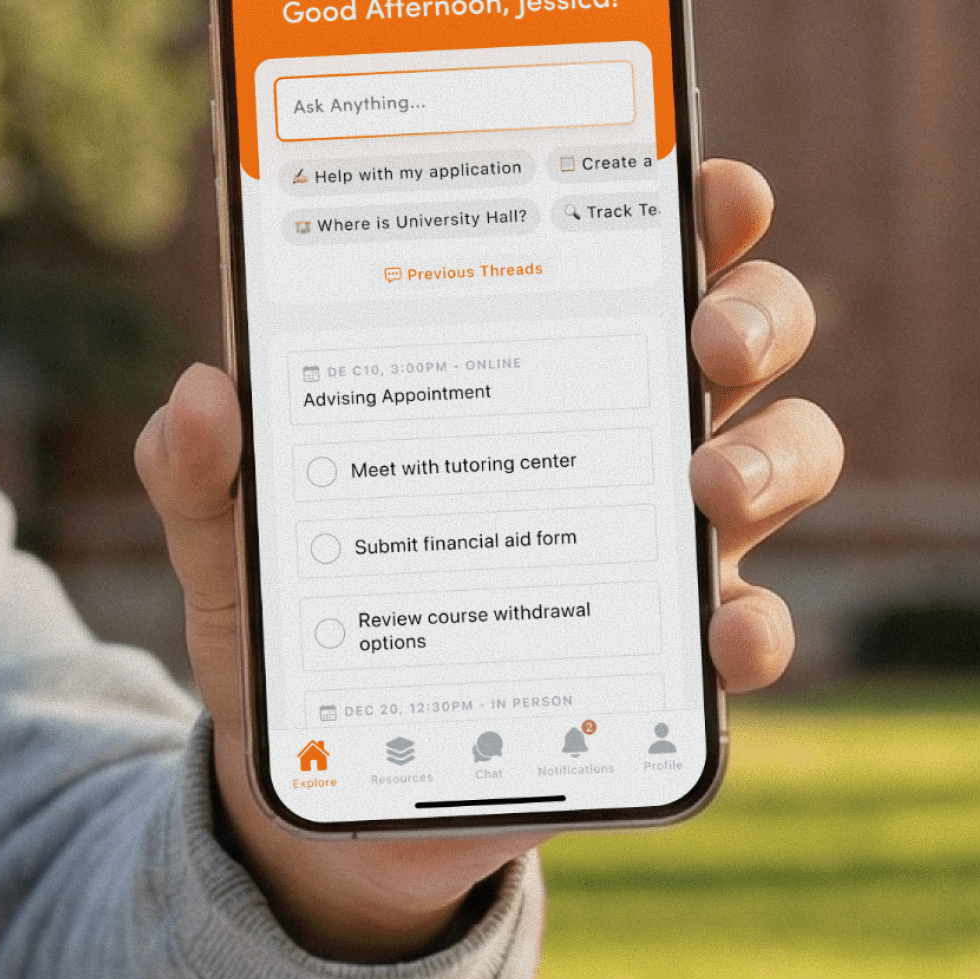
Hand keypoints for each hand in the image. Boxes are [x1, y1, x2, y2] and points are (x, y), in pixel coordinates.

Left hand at [135, 158, 841, 963]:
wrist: (323, 798)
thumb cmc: (294, 624)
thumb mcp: (224, 544)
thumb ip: (200, 471)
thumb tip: (199, 391)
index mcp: (523, 370)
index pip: (627, 259)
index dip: (691, 208)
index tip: (706, 180)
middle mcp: (616, 439)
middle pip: (742, 339)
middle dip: (755, 313)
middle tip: (706, 336)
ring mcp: (657, 552)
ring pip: (780, 464)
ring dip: (768, 459)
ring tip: (704, 485)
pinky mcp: (666, 670)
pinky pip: (751, 634)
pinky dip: (756, 631)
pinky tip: (724, 635)